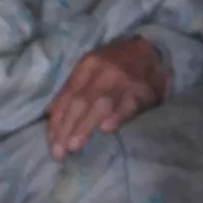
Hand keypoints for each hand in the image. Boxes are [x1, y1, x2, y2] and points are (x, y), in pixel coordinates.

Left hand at [47, 36, 167, 158]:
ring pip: (101, 105)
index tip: (51, 143)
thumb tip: (51, 112)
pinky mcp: (143, 90)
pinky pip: (128, 105)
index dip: (57, 120)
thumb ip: (74, 89)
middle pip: (80, 102)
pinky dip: (117, 117)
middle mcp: (102, 72)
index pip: (67, 95)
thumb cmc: (116, 64)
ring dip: (86, 126)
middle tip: (59, 152)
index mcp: (87, 66)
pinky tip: (107, 129)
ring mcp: (123, 81)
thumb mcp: (92, 68)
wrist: (152, 50)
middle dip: (67, 128)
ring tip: (74, 146)